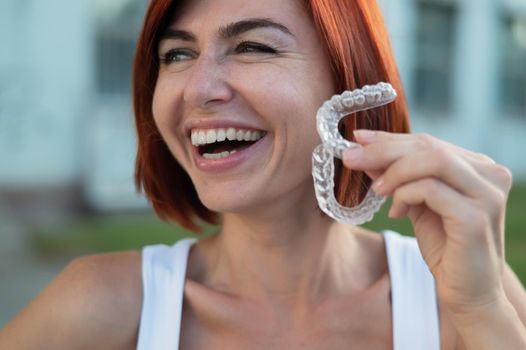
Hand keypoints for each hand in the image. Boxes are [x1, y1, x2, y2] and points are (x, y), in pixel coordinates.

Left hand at [342, 130, 512, 316]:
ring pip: (432, 160)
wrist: (468, 292)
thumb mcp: (417, 204)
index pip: (428, 142)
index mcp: (478, 168)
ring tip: (377, 190)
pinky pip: (429, 189)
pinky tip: (396, 212)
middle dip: (383, 150)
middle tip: (351, 158)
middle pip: (428, 146)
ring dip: (394, 172)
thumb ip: (399, 177)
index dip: (389, 138)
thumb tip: (365, 151)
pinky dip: (405, 195)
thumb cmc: (445, 247)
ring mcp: (487, 194)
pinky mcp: (476, 217)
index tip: (357, 139)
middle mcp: (490, 175)